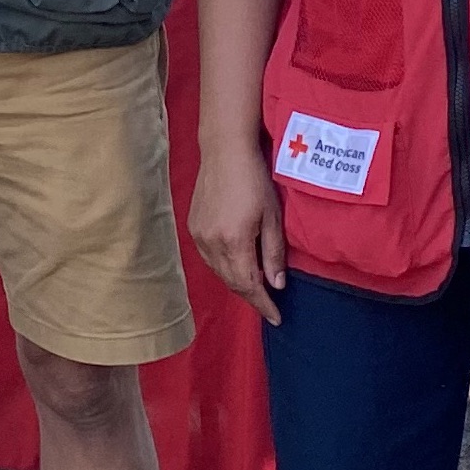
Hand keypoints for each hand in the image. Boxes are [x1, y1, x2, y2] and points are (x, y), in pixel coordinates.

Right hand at [189, 145, 287, 322]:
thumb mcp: (272, 217)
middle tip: (269, 304)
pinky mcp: (193, 227)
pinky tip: (237, 264)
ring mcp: (199, 236)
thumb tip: (276, 284)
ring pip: (219, 272)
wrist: (224, 152)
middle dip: (251, 296)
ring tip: (255, 286)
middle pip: (232, 282)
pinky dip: (224, 267)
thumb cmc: (254, 179)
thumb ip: (273, 253)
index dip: (263, 304)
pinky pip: (209, 259)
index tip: (276, 318)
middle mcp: (212, 244)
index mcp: (234, 242)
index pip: (249, 285)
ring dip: (237, 282)